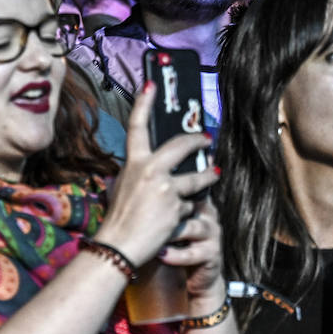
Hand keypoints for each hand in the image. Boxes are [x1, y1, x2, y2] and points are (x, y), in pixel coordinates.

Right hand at [96, 82, 219, 269]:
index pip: (138, 126)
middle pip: (181, 145)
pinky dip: (187, 212)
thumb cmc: (118, 221)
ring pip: (196, 178)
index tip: (152, 85)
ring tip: (214, 174)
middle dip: (198, 140)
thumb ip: (139, 175)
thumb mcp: (122, 188)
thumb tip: (153, 169)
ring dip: (208, 176)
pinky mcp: (178, 206)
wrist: (119, 247)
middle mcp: (150, 170)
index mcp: (134, 163)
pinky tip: (179, 220)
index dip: (144, 103)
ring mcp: (166, 188)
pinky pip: (191, 205)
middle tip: (206, 138)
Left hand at [157, 196, 226, 313]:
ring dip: (171, 232)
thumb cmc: (175, 244)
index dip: (169, 188)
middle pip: (190, 204)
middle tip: (148, 207)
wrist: (191, 276)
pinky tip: (160, 254)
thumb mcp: (168, 222)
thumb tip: (131, 185)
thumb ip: (160, 204)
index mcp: (197, 201)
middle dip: (169, 207)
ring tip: (154, 235)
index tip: (150, 188)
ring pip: (192, 227)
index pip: (185, 187)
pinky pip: (193, 253)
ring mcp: (212, 234)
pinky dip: (175, 254)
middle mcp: (208, 215)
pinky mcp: (212, 254)